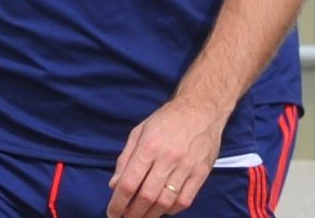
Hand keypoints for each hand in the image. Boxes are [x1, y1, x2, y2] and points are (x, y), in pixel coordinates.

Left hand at [107, 98, 226, 217]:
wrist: (202, 108)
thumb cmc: (167, 119)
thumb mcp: (139, 131)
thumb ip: (125, 159)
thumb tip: (114, 185)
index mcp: (149, 146)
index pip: (129, 183)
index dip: (118, 203)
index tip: (112, 213)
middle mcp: (168, 158)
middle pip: (146, 197)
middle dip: (132, 214)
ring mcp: (187, 166)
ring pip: (165, 202)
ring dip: (151, 215)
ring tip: (142, 216)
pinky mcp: (201, 172)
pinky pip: (185, 200)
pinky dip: (171, 209)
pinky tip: (163, 208)